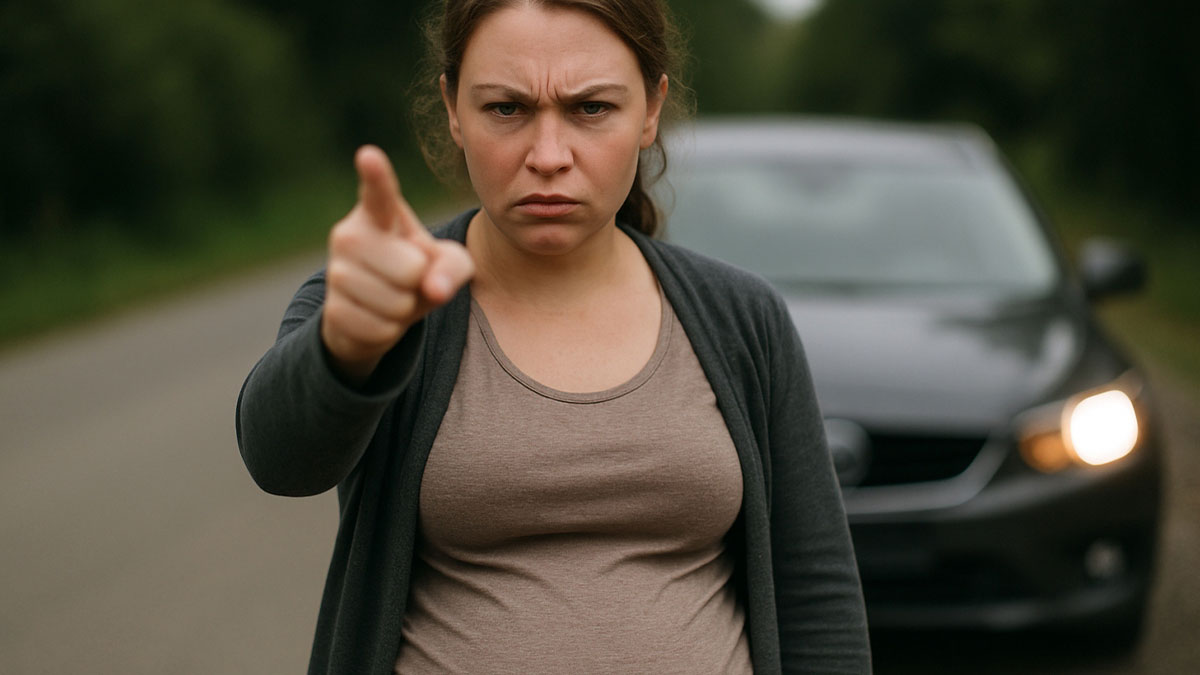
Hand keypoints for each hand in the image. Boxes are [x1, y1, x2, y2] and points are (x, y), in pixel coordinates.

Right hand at [320, 145, 473, 383]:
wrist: (377, 312)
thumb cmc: (418, 273)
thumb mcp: (449, 264)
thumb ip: (455, 267)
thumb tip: (434, 289)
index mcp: (380, 214)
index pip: (379, 193)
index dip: (375, 176)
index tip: (369, 156)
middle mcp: (349, 235)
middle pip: (410, 267)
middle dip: (418, 282)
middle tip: (405, 279)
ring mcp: (336, 272)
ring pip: (396, 302)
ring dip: (404, 309)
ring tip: (391, 297)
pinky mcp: (332, 310)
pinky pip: (382, 329)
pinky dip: (390, 331)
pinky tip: (377, 318)